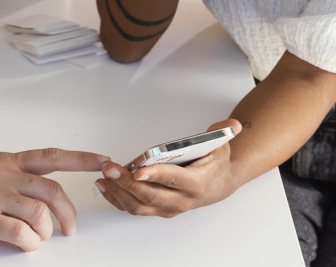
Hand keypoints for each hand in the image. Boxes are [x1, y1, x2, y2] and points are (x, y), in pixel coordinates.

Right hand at [0, 149, 109, 250]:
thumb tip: (25, 190)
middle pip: (53, 191)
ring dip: (46, 231)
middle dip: (69, 213)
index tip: (104, 161)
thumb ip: (3, 174)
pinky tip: (22, 243)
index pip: (52, 157)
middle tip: (69, 229)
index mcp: (3, 160)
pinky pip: (21, 234)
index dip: (82, 159)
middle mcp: (3, 174)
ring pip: (41, 213)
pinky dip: (29, 243)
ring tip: (36, 238)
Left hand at [95, 119, 242, 216]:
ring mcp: (168, 208)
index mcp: (196, 183)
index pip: (174, 180)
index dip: (155, 176)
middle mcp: (182, 200)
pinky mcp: (158, 210)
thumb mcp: (221, 145)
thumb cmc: (214, 165)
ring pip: (139, 206)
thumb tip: (232, 125)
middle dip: (126, 182)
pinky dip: (117, 199)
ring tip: (103, 176)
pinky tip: (104, 187)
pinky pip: (134, 209)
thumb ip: (221, 133)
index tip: (137, 170)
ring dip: (118, 192)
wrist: (218, 186)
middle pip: (150, 195)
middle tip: (109, 168)